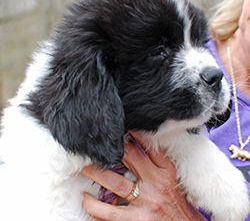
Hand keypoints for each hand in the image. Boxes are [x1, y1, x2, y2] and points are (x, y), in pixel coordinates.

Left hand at [81, 131, 205, 220]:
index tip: (123, 126)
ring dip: (97, 173)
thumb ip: (161, 162)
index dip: (136, 134)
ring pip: (116, 183)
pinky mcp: (138, 220)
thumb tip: (145, 144)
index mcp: (167, 171)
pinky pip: (111, 212)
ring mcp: (146, 201)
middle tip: (96, 144)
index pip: (152, 147)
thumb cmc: (179, 204)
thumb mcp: (175, 179)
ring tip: (83, 166)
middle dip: (112, 149)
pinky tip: (86, 198)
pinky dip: (96, 205)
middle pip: (130, 158)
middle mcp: (156, 183)